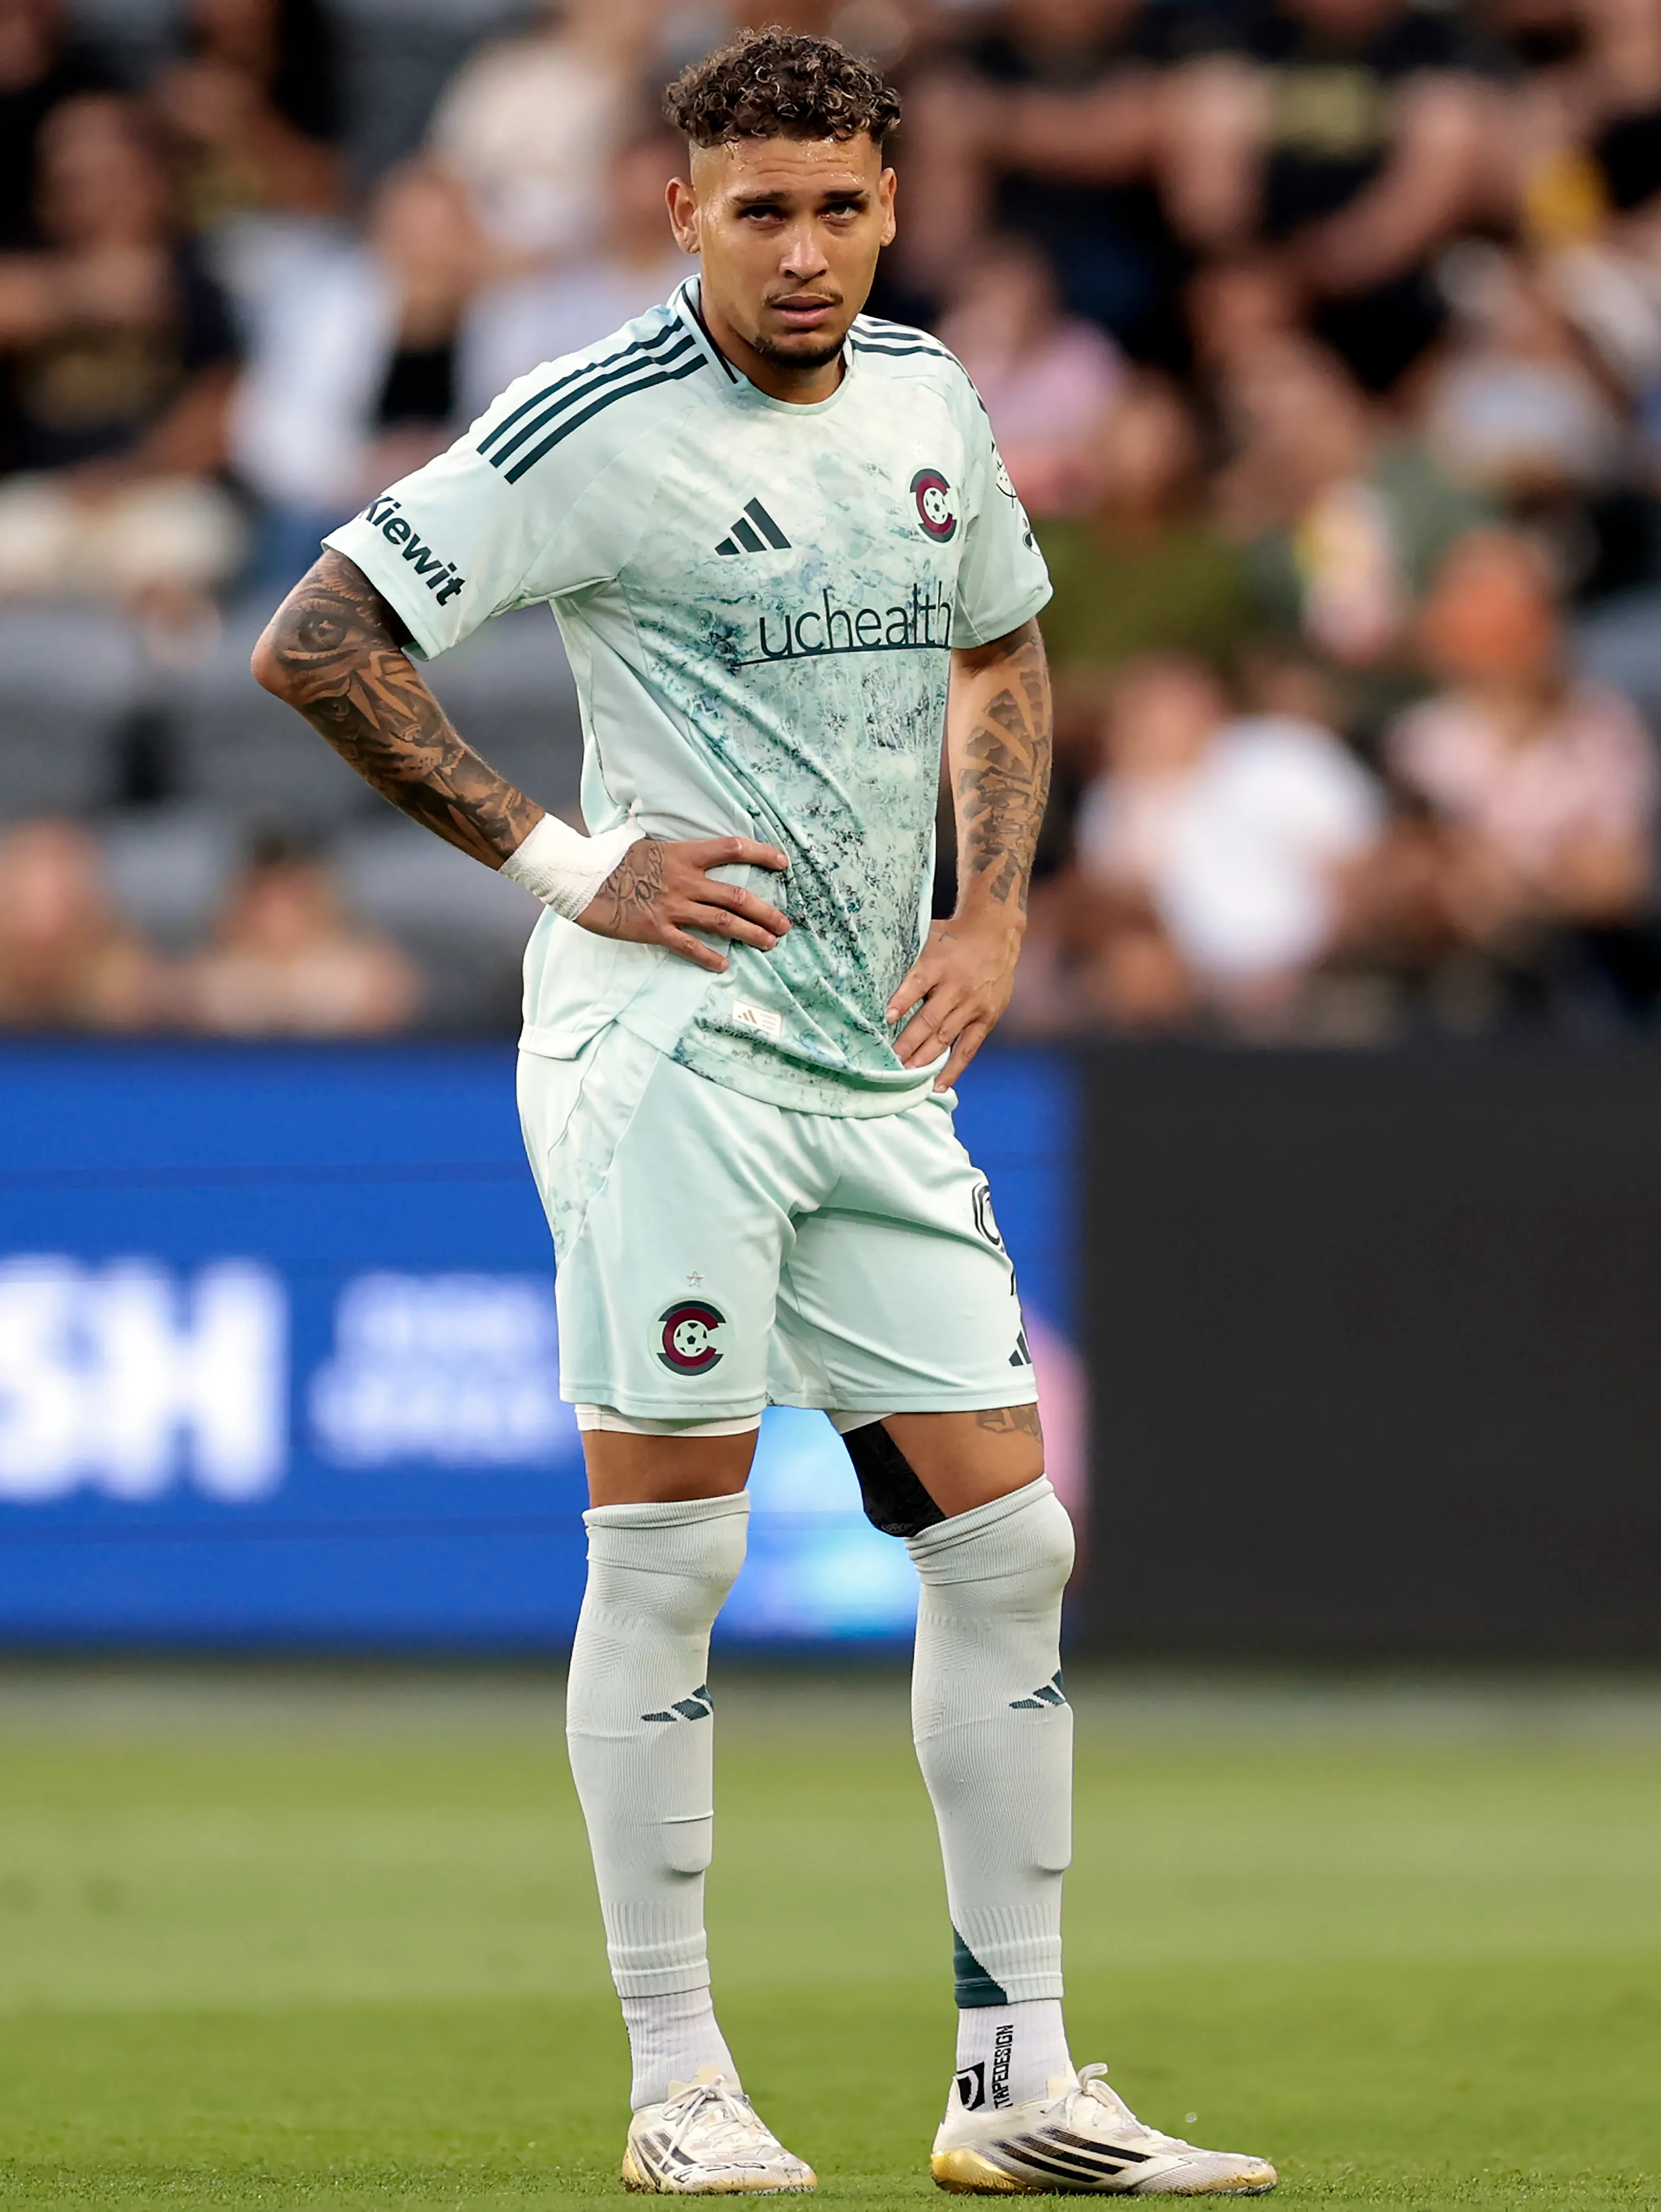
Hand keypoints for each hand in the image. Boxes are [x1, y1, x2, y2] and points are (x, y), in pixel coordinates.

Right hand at [578, 835, 790, 972]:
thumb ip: (661, 840)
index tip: (783, 862)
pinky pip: (690, 946)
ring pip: (722, 922)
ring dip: (750, 934)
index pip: (732, 849)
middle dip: (766, 911)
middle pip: (737, 895)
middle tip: (785, 924)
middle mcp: (684, 880)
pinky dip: (709, 957)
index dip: (762, 854)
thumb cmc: (606, 856)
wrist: (579, 877)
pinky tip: (724, 966)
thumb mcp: (639, 839)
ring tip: (770, 944)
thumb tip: (659, 825)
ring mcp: (672, 906)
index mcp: (683, 854)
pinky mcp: (656, 930)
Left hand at [887, 909, 1023, 1091]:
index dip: (902, 1001)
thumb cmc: (953, 937)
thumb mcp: (929, 938)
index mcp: (939, 964)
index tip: (886, 1018)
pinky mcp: (987, 1018)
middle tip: (890, 1061)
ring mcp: (973, 1005)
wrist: (997, 933)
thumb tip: (873, 978)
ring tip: (906, 1075)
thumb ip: (907, 960)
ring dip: (925, 1058)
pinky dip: (954, 1068)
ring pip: (946, 1036)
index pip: (918, 983)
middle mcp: (957, 986)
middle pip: (930, 1018)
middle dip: (909, 1042)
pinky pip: (969, 1048)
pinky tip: (939, 1084)